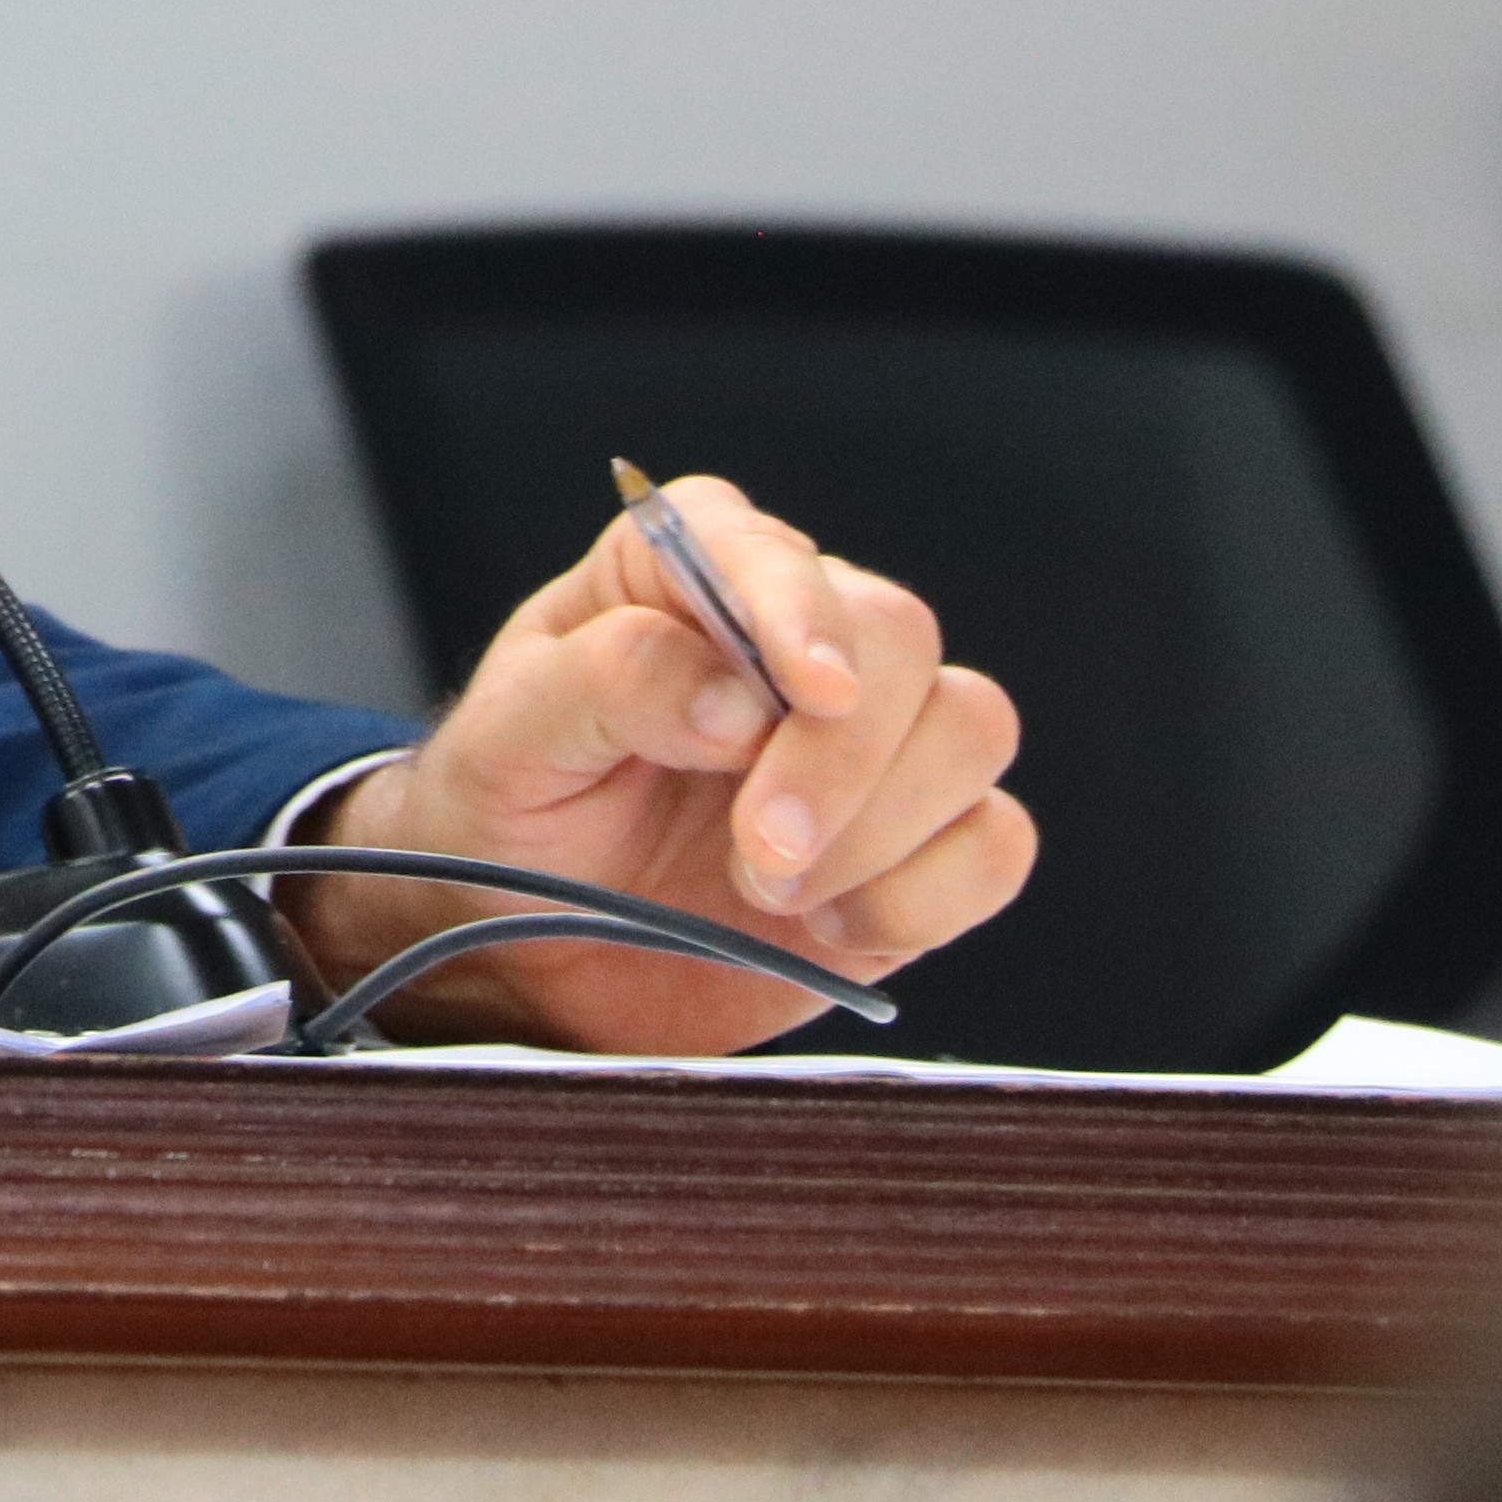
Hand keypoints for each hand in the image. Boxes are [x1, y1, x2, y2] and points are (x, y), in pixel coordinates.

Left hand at [274, 474, 1033, 1052]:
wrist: (533, 954)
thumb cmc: (514, 815)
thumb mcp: (507, 742)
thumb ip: (607, 684)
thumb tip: (732, 697)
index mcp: (683, 576)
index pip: (764, 548)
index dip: (798, 608)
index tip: (807, 689)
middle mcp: (795, 639)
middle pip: (898, 639)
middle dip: (839, 756)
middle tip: (757, 851)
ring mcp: (872, 743)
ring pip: (971, 726)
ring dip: (883, 827)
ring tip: (768, 891)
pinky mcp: (918, 845)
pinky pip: (994, 842)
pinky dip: (927, 893)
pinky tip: (832, 928)